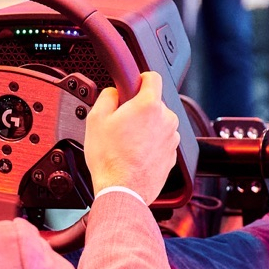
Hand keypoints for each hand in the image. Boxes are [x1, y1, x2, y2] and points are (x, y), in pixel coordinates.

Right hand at [84, 71, 179, 200]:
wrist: (122, 191)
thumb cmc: (109, 159)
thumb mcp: (95, 119)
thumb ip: (107, 96)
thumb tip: (113, 91)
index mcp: (149, 105)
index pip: (153, 77)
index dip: (140, 78)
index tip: (134, 84)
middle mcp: (166, 119)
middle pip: (154, 103)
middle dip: (139, 109)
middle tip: (121, 122)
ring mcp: (171, 138)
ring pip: (158, 123)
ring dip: (146, 128)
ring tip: (127, 142)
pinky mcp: (172, 155)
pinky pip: (161, 141)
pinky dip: (151, 144)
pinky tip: (135, 154)